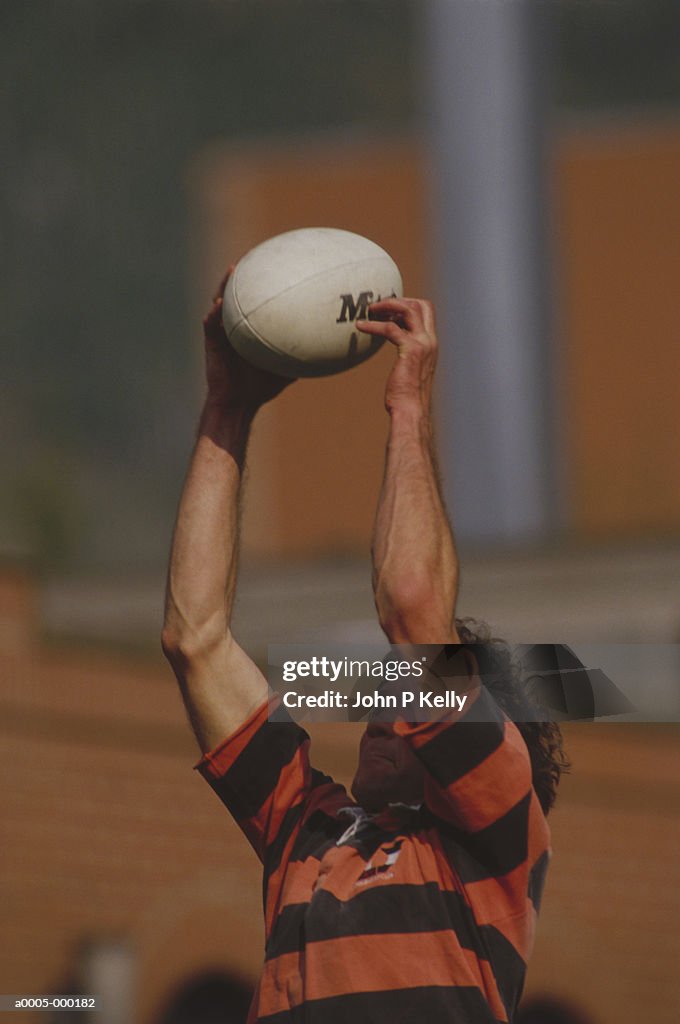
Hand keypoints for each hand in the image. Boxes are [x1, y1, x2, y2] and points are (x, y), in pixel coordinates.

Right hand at [203, 268, 294, 410]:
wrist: (238, 403)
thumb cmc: (261, 386)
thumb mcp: (288, 368)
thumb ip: (304, 356)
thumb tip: (332, 351)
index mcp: (252, 328)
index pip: (258, 299)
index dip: (265, 282)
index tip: (278, 263)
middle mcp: (236, 325)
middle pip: (238, 294)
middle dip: (245, 274)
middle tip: (256, 255)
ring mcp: (222, 332)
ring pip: (221, 302)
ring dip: (226, 285)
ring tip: (234, 269)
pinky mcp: (211, 342)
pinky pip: (211, 324)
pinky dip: (214, 313)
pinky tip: (219, 303)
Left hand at [357, 298, 437, 414]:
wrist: (411, 410)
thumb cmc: (407, 396)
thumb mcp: (410, 370)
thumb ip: (408, 357)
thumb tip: (397, 354)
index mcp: (431, 344)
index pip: (427, 313)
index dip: (408, 306)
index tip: (389, 312)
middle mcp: (430, 341)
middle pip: (421, 305)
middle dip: (400, 300)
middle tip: (379, 308)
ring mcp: (422, 344)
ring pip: (409, 309)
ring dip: (387, 305)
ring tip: (369, 311)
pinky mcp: (410, 350)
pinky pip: (390, 328)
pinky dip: (373, 325)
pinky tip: (360, 327)